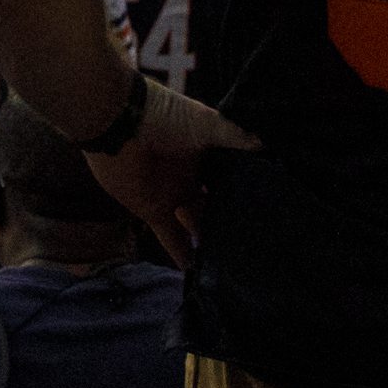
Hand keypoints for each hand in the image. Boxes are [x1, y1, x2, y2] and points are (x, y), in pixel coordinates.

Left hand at [92, 83, 257, 265]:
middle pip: (217, 203)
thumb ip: (235, 135)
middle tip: (257, 245)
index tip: (272, 209)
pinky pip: (172, 237)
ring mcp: (174, 194)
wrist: (116, 121)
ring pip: (197, 224)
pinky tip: (197, 272)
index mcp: (208, 151)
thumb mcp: (205, 122)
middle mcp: (194, 175)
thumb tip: (268, 146)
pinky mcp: (153, 210)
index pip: (234, 176)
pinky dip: (182, 254)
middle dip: (231, 220)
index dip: (249, 189)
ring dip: (209, 240)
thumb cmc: (162, 116)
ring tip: (234, 264)